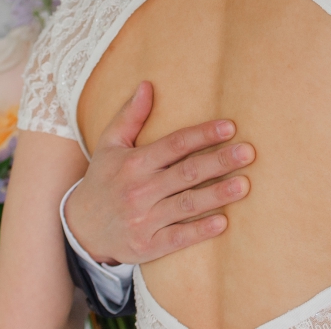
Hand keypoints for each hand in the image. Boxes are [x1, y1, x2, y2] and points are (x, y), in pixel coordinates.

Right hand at [65, 81, 253, 265]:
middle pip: (185, 172)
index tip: (229, 127)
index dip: (201, 135)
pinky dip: (199, 231)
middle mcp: (139, 189)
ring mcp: (144, 218)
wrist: (81, 227)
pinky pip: (177, 237)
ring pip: (186, 204)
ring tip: (244, 185)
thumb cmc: (102, 179)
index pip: (174, 144)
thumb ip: (130, 116)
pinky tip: (223, 222)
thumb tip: (147, 85)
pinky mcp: (148, 245)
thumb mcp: (109, 144)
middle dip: (219, 161)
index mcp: (134, 162)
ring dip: (217, 194)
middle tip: (248, 152)